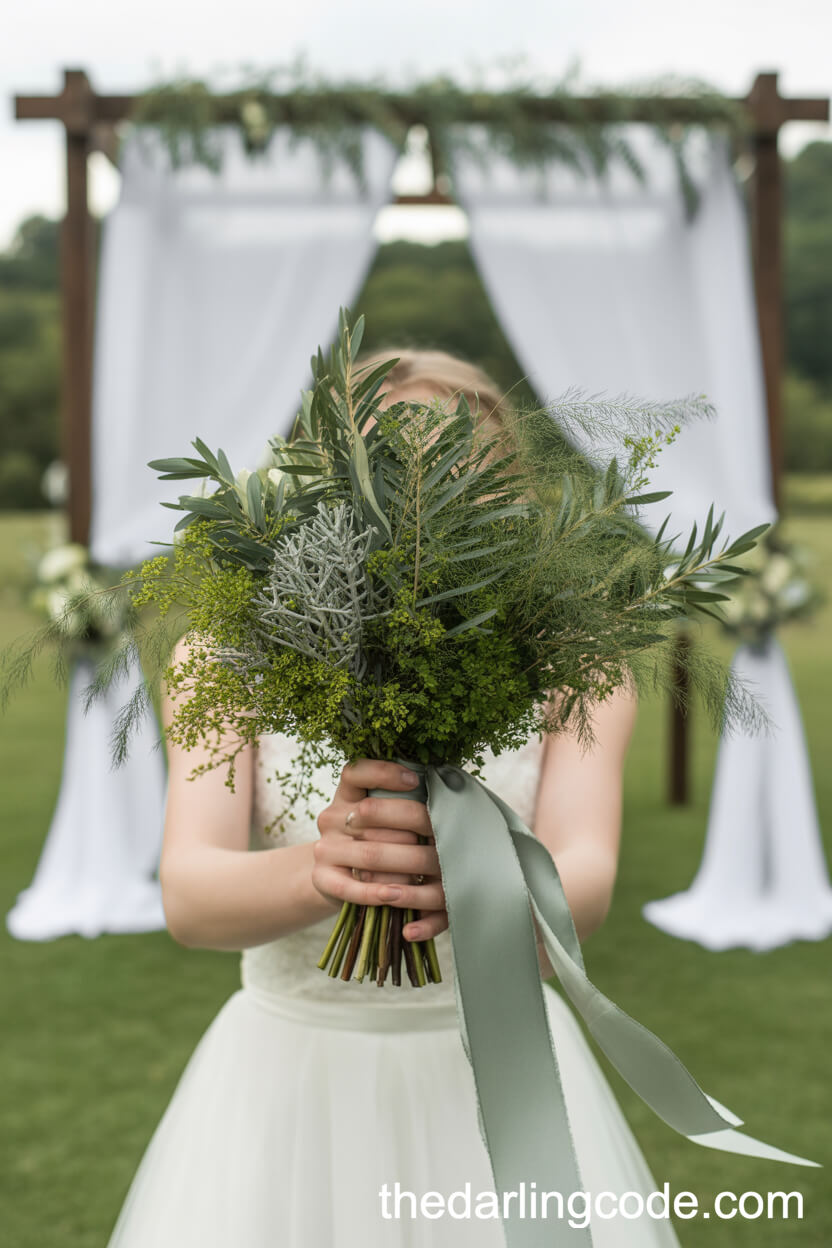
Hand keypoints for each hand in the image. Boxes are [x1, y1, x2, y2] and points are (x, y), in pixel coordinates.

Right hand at [311, 758, 447, 941]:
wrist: (334, 874)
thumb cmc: (371, 839)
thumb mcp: (379, 815)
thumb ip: (400, 802)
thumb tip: (440, 795)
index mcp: (346, 795)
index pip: (356, 772)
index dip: (385, 773)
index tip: (416, 780)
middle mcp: (332, 818)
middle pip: (371, 813)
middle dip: (414, 824)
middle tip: (445, 835)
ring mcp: (325, 849)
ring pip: (369, 853)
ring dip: (407, 862)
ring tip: (434, 867)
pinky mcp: (322, 879)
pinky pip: (352, 888)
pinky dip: (377, 892)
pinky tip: (398, 895)